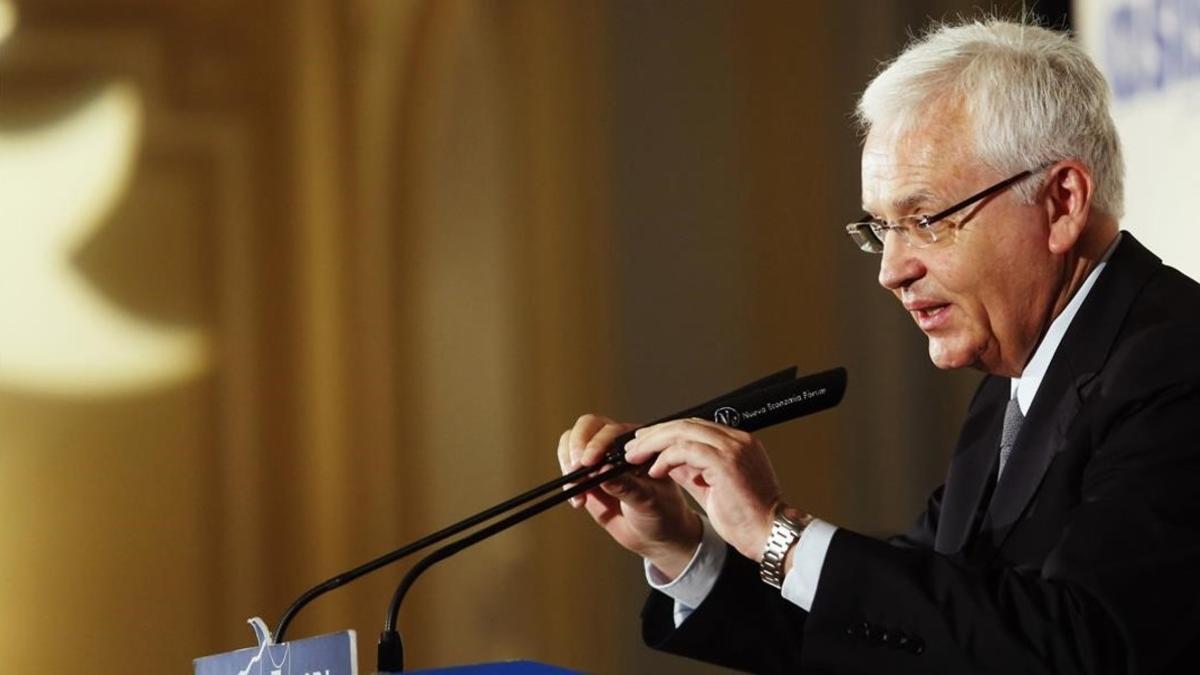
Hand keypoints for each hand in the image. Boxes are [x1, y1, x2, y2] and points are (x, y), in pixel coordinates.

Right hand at [557, 414, 701, 577]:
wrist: (656, 537)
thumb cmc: (663, 513)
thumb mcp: (649, 500)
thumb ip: (626, 486)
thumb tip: (602, 472)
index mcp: (638, 443)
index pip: (611, 430)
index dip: (597, 442)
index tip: (590, 462)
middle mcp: (617, 447)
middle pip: (586, 427)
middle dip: (577, 446)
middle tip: (575, 469)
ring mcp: (600, 461)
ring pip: (571, 444)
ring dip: (568, 463)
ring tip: (576, 486)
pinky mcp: (587, 479)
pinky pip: (569, 471)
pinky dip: (567, 483)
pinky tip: (579, 501)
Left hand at [624, 418, 781, 561]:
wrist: (770, 535)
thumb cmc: (745, 518)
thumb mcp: (711, 487)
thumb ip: (691, 470)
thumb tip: (664, 461)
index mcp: (738, 443)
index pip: (696, 427)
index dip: (666, 433)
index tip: (645, 443)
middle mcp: (738, 440)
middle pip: (686, 424)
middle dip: (654, 434)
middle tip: (632, 447)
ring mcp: (733, 448)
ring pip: (682, 432)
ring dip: (654, 443)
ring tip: (634, 457)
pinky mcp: (725, 461)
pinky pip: (685, 450)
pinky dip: (665, 458)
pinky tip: (653, 471)